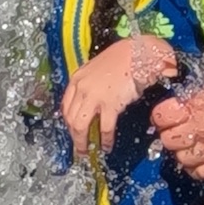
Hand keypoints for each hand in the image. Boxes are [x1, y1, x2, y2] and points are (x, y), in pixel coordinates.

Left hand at [59, 35, 179, 152]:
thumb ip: (90, 85)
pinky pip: (104, 127)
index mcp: (77, 78)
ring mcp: (94, 96)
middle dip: (73, 136)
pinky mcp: (110, 104)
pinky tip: (106, 146)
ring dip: (82, 142)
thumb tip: (90, 103)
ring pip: (80, 126)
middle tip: (78, 146)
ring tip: (87, 151)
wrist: (138, 53)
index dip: (68, 121)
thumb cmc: (122, 59)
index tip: (72, 130)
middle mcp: (81, 87)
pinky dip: (104, 140)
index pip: (66, 105)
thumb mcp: (97, 69)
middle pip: (69, 118)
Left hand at [148, 52, 203, 178]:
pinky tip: (200, 155)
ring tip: (191, 141)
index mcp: (196, 105)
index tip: (169, 111)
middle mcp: (200, 131)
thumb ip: (201, 70)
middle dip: (171, 132)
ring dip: (183, 150)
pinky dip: (196, 166)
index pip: (160, 116)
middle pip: (167, 140)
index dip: (162, 113)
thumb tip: (185, 70)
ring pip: (181, 159)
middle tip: (180, 126)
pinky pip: (199, 173)